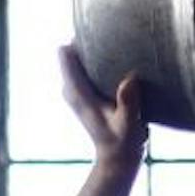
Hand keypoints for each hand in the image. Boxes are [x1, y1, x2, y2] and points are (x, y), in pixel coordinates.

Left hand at [58, 44, 145, 169]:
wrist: (117, 160)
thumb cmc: (123, 143)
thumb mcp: (129, 123)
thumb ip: (128, 102)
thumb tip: (130, 79)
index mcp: (77, 93)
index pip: (64, 54)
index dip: (79, 41)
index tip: (100, 35)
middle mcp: (71, 90)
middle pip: (69, 54)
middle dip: (86, 44)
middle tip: (111, 38)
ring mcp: (75, 93)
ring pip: (76, 61)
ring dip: (92, 54)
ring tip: (115, 48)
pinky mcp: (83, 97)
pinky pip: (83, 70)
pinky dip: (95, 63)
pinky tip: (115, 63)